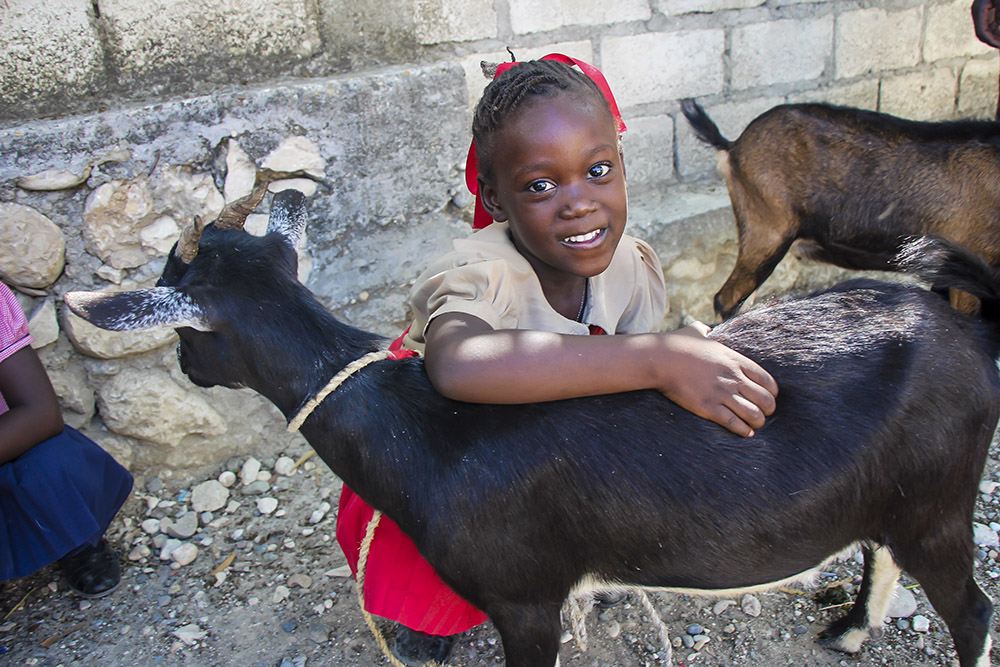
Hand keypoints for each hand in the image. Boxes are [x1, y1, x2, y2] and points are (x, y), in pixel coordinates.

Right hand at [657, 323, 777, 436]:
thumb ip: (706, 330)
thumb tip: (705, 329)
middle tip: (764, 413)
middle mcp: (733, 378)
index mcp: (735, 360)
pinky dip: (743, 431)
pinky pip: (734, 423)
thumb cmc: (676, 344)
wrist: (660, 359)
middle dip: (769, 409)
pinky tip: (745, 432)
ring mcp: (722, 393)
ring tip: (755, 425)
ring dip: (758, 422)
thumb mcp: (696, 331)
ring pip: (754, 414)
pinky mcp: (709, 407)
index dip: (773, 392)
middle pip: (765, 400)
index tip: (769, 397)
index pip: (767, 380)